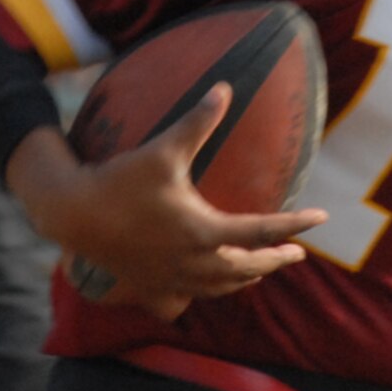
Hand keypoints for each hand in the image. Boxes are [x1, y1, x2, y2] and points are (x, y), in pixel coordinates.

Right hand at [7, 83, 325, 320]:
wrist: (71, 213)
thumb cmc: (120, 180)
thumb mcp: (164, 149)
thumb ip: (197, 122)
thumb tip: (224, 88)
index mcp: (203, 231)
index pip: (261, 231)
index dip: (294, 225)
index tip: (320, 219)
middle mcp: (192, 262)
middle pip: (246, 270)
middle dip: (275, 261)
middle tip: (296, 253)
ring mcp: (170, 280)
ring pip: (218, 289)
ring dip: (243, 280)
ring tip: (258, 272)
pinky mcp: (148, 287)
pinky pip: (178, 302)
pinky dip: (194, 298)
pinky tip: (195, 294)